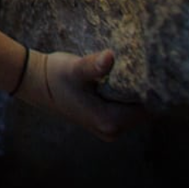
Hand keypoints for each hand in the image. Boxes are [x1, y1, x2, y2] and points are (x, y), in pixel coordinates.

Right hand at [16, 48, 146, 140]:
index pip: (148, 107)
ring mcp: (108, 130)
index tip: (153, 68)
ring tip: (136, 71)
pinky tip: (125, 80)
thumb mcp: (75, 69)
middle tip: (146, 66)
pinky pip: (127, 111)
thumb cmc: (55, 75)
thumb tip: (109, 57)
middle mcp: (112, 131)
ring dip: (138, 94)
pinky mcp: (105, 123)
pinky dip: (129, 98)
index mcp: (109, 121)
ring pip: (137, 111)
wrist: (35, 82)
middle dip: (147, 91)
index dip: (153, 89)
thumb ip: (94, 66)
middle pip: (145, 111)